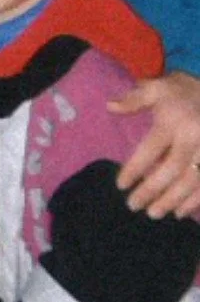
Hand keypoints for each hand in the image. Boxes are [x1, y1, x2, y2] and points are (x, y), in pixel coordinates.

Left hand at [111, 70, 199, 218]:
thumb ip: (134, 99)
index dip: (135, 168)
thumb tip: (110, 106)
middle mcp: (194, 137)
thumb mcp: (156, 88)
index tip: (121, 185)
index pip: (151, 149)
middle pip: (172, 169)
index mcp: (174, 121)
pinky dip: (196, 200)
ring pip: (192, 181)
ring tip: (154, 213)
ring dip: (173, 200)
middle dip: (153, 190)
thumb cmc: (179, 92)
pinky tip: (181, 212)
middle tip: (134, 205)